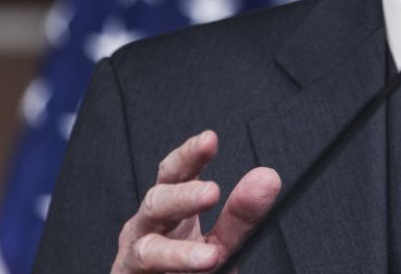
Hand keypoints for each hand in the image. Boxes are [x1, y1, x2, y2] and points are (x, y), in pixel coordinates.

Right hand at [112, 130, 280, 272]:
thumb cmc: (189, 271)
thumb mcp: (221, 243)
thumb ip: (241, 215)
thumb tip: (267, 178)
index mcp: (169, 208)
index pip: (175, 173)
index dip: (189, 155)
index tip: (209, 139)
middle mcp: (146, 226)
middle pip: (157, 202)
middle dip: (183, 196)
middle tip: (212, 192)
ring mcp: (133, 256)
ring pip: (148, 249)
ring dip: (178, 253)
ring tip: (209, 257)